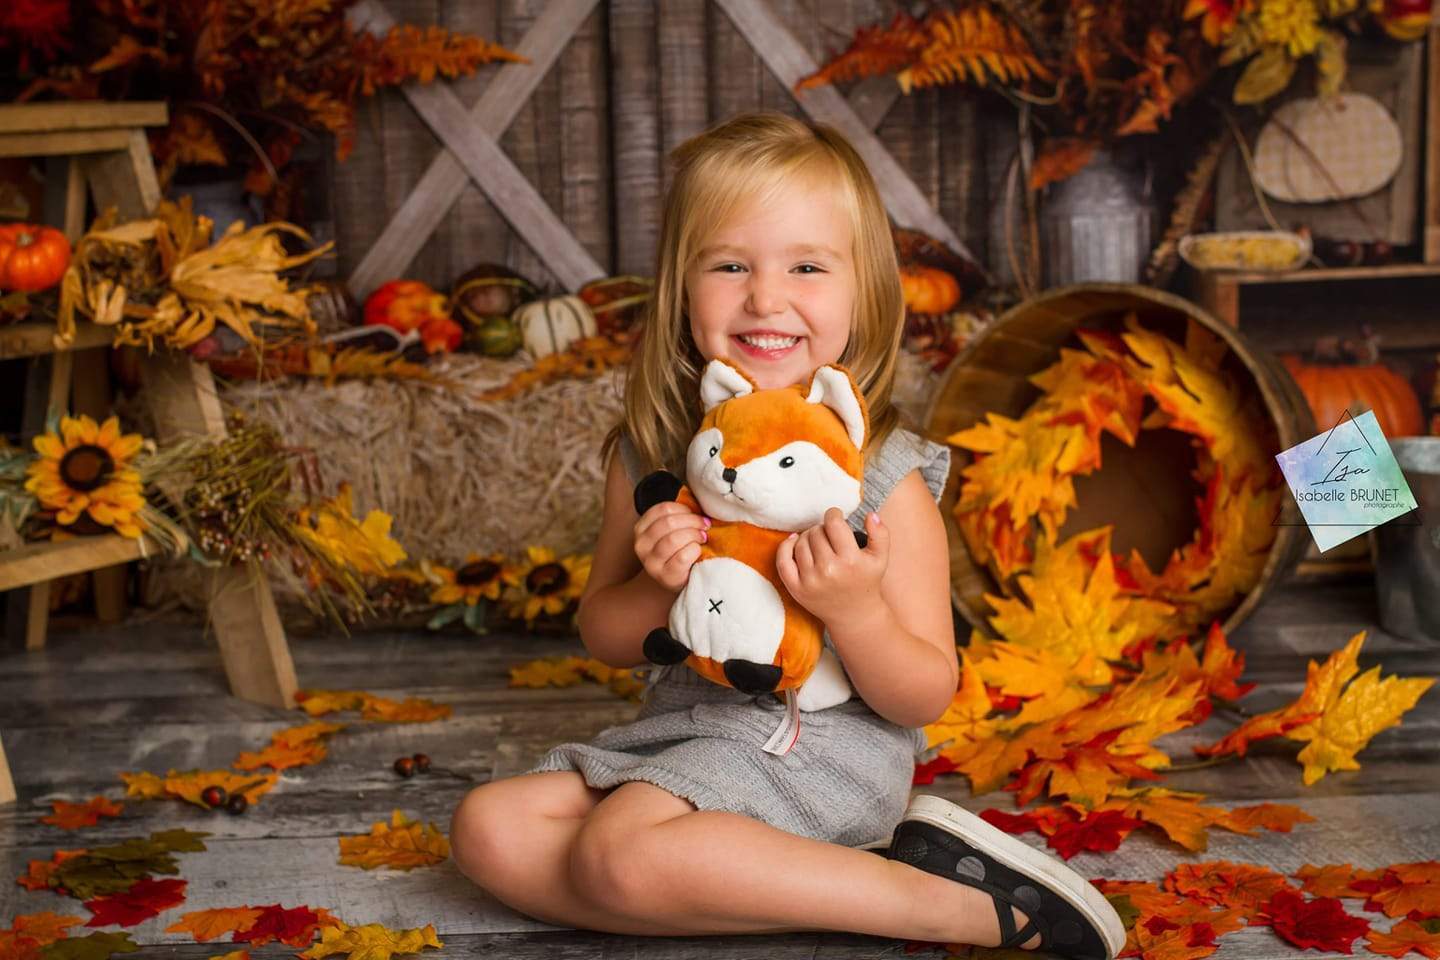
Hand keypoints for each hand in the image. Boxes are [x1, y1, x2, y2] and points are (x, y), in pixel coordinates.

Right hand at [634, 501, 708, 592]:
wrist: (676, 580)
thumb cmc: (677, 550)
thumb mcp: (671, 531)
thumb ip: (678, 516)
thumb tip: (699, 502)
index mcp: (641, 528)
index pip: (663, 509)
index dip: (684, 509)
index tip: (695, 513)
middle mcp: (641, 545)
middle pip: (668, 522)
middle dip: (692, 521)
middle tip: (704, 525)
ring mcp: (651, 562)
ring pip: (674, 539)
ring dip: (694, 535)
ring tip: (702, 538)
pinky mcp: (665, 576)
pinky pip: (682, 556)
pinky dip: (694, 550)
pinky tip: (698, 551)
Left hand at [776, 507, 888, 625]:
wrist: (854, 615)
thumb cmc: (866, 581)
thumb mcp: (881, 558)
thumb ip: (880, 534)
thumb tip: (869, 515)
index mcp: (851, 560)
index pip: (833, 523)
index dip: (833, 514)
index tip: (836, 517)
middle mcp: (829, 570)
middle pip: (816, 532)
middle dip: (822, 528)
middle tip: (829, 534)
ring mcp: (810, 581)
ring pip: (800, 542)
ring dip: (808, 536)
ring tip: (818, 541)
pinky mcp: (796, 589)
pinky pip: (782, 560)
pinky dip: (785, 546)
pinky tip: (794, 541)